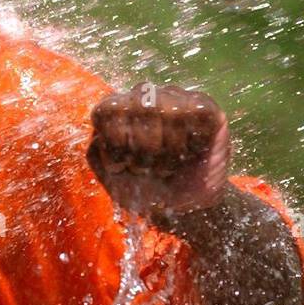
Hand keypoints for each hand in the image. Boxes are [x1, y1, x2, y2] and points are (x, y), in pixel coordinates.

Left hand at [87, 83, 229, 218]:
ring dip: (169, 152)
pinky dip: (194, 145)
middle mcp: (144, 96)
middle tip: (148, 169)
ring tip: (169, 166)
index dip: (116, 145)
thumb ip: (97, 154)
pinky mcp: (206, 109)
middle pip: (139, 108)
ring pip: (170, 112)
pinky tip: (191, 153)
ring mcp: (175, 98)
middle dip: (143, 151)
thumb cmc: (145, 189)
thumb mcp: (112, 178)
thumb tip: (101, 132)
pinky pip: (198, 116)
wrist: (183, 208)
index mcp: (115, 110)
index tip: (122, 166)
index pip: (107, 111)